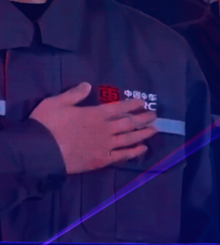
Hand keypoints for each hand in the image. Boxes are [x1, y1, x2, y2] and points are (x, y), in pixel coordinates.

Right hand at [30, 83, 157, 174]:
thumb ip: (74, 94)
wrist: (40, 150)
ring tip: (154, 130)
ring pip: (130, 138)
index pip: (119, 107)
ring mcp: (105, 145)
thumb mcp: (56, 102)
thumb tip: (88, 85)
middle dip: (143, 118)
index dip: (133, 104)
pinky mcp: (102, 159)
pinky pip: (122, 155)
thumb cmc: (47, 124)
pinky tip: (143, 149)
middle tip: (155, 116)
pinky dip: (134, 152)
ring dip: (143, 134)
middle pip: (129, 123)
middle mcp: (105, 129)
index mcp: (95, 114)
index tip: (144, 102)